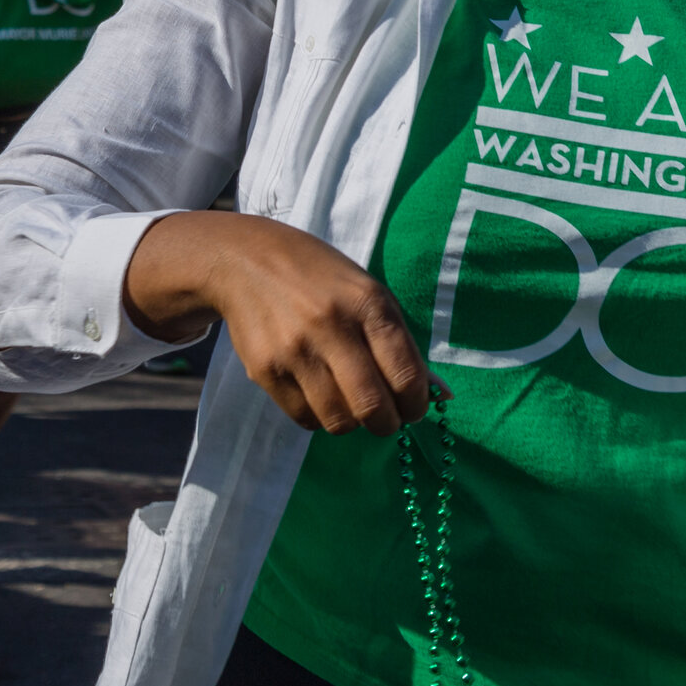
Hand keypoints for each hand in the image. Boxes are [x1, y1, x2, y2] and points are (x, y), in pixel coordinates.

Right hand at [132, 213, 432, 434]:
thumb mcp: (370, 293)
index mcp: (369, 304)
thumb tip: (438, 393)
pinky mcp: (264, 371)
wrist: (247, 262)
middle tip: (387, 419)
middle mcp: (332, 327)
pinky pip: (304, 418)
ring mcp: (295, 351)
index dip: (416, 404)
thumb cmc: (322, 279)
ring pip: (337, 420)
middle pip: (372, 406)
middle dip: (388, 423)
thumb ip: (401, 342)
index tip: (414, 409)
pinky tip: (322, 396)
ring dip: (353, 423)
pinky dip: (320, 418)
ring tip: (352, 405)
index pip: (406, 375)